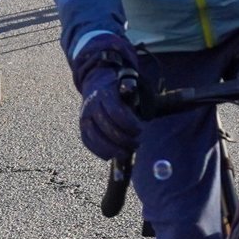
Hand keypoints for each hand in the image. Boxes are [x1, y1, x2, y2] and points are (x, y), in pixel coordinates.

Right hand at [71, 34, 141, 161]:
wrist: (96, 83)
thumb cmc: (119, 87)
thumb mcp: (130, 84)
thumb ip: (139, 92)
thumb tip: (156, 93)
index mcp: (105, 93)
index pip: (116, 112)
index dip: (129, 125)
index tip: (140, 130)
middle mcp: (92, 105)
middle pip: (106, 127)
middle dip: (123, 139)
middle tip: (136, 144)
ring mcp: (85, 117)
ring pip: (95, 137)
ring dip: (112, 149)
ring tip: (126, 153)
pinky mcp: (82, 126)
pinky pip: (87, 142)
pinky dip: (100, 151)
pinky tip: (112, 155)